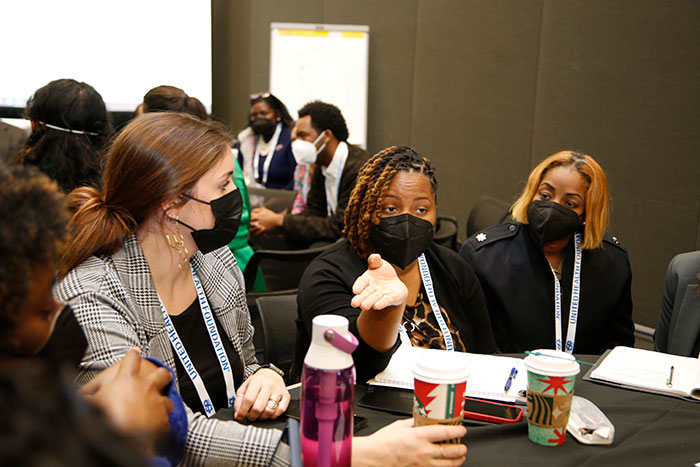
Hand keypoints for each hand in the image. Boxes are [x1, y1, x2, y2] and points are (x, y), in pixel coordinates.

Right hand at [80, 348, 173, 441]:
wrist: (123, 439)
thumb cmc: (106, 419)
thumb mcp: (88, 403)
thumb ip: (85, 396)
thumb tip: (76, 395)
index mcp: (127, 379)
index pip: (132, 360)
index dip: (133, 355)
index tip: (135, 352)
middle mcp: (146, 388)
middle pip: (160, 374)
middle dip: (161, 374)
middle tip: (161, 375)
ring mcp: (157, 404)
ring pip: (166, 399)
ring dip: (163, 402)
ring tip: (160, 406)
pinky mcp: (163, 421)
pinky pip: (165, 420)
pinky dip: (161, 424)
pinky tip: (156, 428)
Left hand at [233, 368, 289, 420]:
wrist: (271, 374)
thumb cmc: (257, 382)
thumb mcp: (244, 387)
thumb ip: (239, 401)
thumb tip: (238, 414)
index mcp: (257, 381)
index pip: (248, 399)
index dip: (243, 411)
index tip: (240, 416)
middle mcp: (269, 385)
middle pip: (258, 407)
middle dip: (252, 416)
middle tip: (250, 416)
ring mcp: (278, 390)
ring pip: (269, 411)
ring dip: (262, 417)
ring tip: (259, 414)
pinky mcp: (286, 396)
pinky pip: (280, 411)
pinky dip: (273, 415)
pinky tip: (268, 412)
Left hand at [250, 207, 284, 233]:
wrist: (277, 220)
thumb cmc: (271, 214)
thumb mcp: (263, 209)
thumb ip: (256, 210)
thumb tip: (251, 211)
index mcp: (257, 216)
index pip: (248, 218)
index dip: (248, 219)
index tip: (248, 220)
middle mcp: (257, 221)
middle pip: (249, 224)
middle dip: (248, 225)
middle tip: (249, 225)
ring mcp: (260, 226)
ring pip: (251, 230)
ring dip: (251, 230)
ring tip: (251, 230)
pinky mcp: (262, 231)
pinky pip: (257, 234)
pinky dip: (255, 235)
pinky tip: (255, 234)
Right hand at [351, 254, 408, 310]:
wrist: (395, 285)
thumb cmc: (384, 274)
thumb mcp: (380, 264)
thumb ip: (375, 260)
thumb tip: (376, 257)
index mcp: (367, 279)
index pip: (361, 282)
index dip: (358, 286)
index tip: (355, 290)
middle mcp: (372, 289)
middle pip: (366, 293)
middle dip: (361, 298)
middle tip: (354, 303)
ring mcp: (381, 295)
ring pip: (374, 298)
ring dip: (369, 302)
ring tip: (364, 306)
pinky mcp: (391, 299)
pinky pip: (386, 301)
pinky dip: (381, 303)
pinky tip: (377, 306)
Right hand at [352, 419, 466, 466]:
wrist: (373, 458)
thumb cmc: (382, 443)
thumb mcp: (399, 426)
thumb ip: (413, 422)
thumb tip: (421, 419)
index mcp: (419, 436)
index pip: (445, 432)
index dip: (457, 430)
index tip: (461, 429)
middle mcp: (424, 451)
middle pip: (452, 451)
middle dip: (461, 448)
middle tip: (462, 445)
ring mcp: (423, 464)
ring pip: (449, 464)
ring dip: (457, 460)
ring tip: (459, 456)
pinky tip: (445, 464)